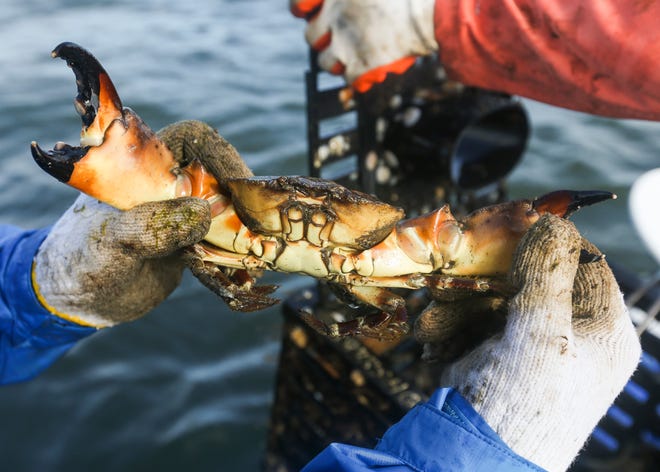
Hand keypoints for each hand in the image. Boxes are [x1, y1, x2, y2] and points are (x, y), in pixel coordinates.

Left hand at [30, 121, 238, 326]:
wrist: (75, 302)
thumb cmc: (80, 261)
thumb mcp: (110, 243)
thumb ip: (149, 226)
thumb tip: (202, 211)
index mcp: (144, 164)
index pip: (193, 139)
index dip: (220, 155)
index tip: (238, 186)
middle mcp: (168, 183)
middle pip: (222, 173)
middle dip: (244, 196)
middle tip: (257, 226)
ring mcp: (183, 213)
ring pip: (229, 208)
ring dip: (247, 227)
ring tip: (256, 252)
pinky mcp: (193, 242)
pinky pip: (225, 240)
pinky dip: (239, 253)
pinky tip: (244, 272)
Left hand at [291, 0, 436, 91]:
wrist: (431, 15)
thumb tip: (324, 4)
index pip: (297, 5)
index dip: (301, 11)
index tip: (307, 14)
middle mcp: (335, 18)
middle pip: (311, 38)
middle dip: (324, 40)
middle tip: (341, 37)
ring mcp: (346, 44)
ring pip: (326, 62)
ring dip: (338, 60)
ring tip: (356, 54)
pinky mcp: (360, 66)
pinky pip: (349, 79)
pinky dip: (359, 75)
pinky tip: (372, 65)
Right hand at [415, 215, 640, 470]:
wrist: (473, 456)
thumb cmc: (522, 404)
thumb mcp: (542, 335)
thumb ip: (546, 274)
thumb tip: (553, 220)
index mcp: (601, 329)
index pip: (583, 262)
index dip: (546, 241)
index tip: (508, 228)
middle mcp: (569, 330)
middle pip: (531, 274)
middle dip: (488, 276)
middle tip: (458, 267)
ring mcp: (528, 339)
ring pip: (495, 293)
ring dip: (459, 301)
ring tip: (435, 318)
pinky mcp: (494, 348)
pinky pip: (474, 316)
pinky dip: (450, 321)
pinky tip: (433, 334)